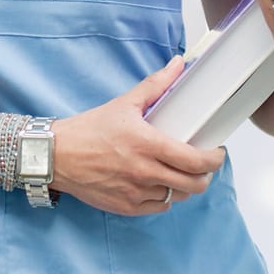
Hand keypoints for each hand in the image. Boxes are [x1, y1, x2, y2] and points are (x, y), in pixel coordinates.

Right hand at [51, 57, 225, 215]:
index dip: (214, 160)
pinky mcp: (126, 207)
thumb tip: (177, 65)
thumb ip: (155, 85)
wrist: (57, 155)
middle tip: (202, 165)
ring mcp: (136, 193)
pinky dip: (163, 197)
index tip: (217, 153)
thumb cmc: (89, 130)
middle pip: (193, 185)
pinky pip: (157, 207)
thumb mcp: (124, 103)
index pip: (195, 161)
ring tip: (179, 172)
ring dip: (183, 186)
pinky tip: (157, 184)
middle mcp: (144, 172)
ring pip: (177, 197)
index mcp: (147, 144)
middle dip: (204, 176)